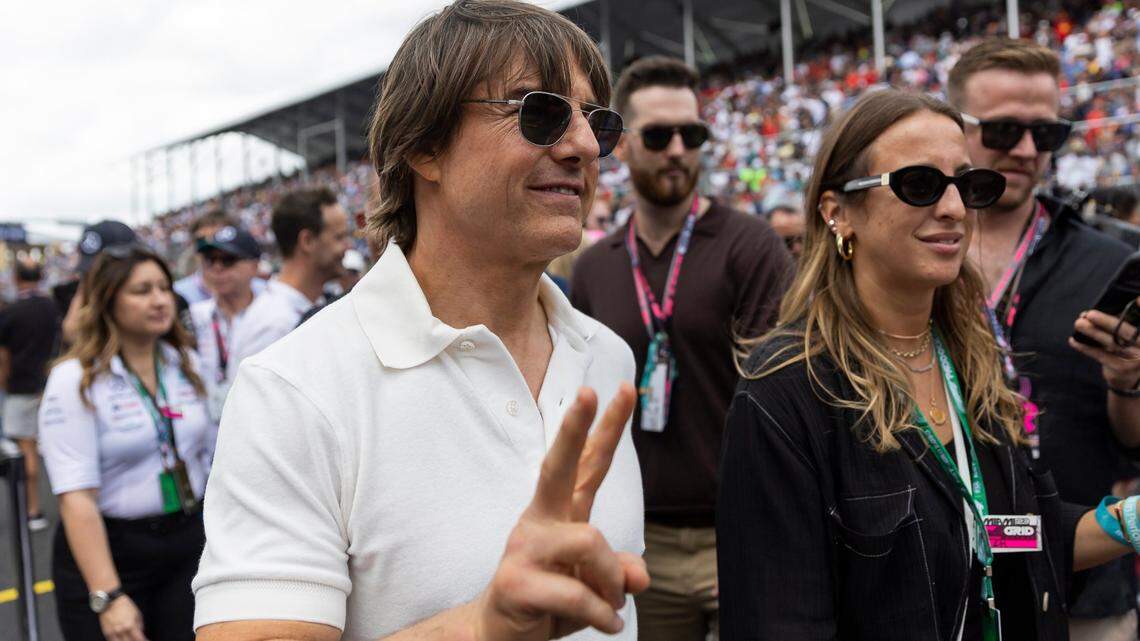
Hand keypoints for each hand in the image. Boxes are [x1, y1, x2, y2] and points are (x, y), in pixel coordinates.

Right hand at [98, 594, 148, 640]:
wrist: (110, 601)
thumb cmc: (125, 606)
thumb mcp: (137, 614)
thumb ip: (139, 625)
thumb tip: (141, 633)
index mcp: (130, 625)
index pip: (139, 638)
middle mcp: (121, 630)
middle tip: (137, 639)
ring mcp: (113, 632)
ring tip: (131, 639)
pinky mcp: (107, 633)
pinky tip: (123, 640)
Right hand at [470, 383, 648, 640]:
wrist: (501, 638)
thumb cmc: (551, 604)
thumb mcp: (596, 587)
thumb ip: (619, 573)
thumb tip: (638, 576)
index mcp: (560, 512)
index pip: (586, 463)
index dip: (605, 427)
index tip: (622, 388)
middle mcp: (540, 520)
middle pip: (558, 464)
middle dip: (576, 427)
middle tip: (590, 391)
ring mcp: (524, 548)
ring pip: (590, 542)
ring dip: (611, 582)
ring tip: (611, 607)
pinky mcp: (516, 581)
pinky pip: (579, 592)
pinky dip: (602, 615)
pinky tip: (604, 625)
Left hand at [1070, 303, 1139, 390]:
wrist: (1132, 377)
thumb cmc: (1130, 348)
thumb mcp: (1132, 335)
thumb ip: (1126, 320)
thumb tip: (1113, 306)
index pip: (1139, 323)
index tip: (1137, 300)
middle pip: (1127, 332)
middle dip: (1107, 322)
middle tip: (1090, 314)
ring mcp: (1136, 360)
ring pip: (1112, 343)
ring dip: (1093, 332)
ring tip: (1079, 323)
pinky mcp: (1121, 369)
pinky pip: (1100, 355)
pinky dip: (1086, 347)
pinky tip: (1074, 340)